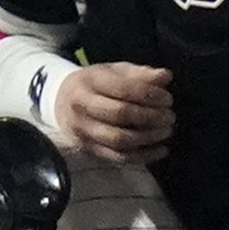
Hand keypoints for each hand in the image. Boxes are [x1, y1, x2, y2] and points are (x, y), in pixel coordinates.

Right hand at [53, 61, 174, 162]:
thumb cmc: (94, 84)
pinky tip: (161, 150)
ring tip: (166, 131)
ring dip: (148, 137)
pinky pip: (118, 158)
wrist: (59, 101)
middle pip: (120, 115)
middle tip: (170, 116)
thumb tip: (166, 76)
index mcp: (89, 82)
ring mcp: (83, 131)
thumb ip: (140, 74)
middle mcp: (82, 107)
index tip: (167, 98)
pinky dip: (143, 156)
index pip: (123, 89)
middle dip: (150, 117)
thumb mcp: (114, 71)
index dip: (149, 95)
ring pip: (119, 139)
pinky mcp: (88, 150)